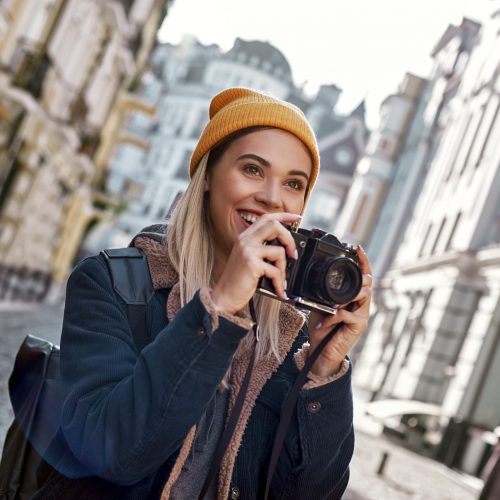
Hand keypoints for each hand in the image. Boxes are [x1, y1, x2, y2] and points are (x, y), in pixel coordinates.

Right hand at [211, 212, 300, 314]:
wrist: (224, 297)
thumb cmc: (237, 281)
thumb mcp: (248, 260)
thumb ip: (262, 250)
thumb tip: (284, 248)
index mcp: (244, 238)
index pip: (265, 218)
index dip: (283, 216)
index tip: (296, 217)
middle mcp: (245, 240)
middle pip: (274, 225)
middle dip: (289, 239)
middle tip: (292, 254)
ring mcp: (247, 251)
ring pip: (279, 250)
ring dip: (284, 268)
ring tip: (281, 280)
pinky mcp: (251, 264)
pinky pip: (275, 270)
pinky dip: (280, 282)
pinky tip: (279, 290)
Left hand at [307, 245, 371, 376]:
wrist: (321, 353)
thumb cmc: (322, 328)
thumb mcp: (320, 305)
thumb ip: (324, 293)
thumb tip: (315, 277)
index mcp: (353, 297)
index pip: (362, 275)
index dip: (362, 261)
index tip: (357, 247)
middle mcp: (361, 304)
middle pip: (367, 282)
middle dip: (359, 276)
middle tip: (346, 275)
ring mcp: (362, 315)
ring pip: (362, 295)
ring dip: (346, 295)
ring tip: (333, 303)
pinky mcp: (359, 325)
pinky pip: (346, 314)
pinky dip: (332, 317)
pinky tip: (323, 323)